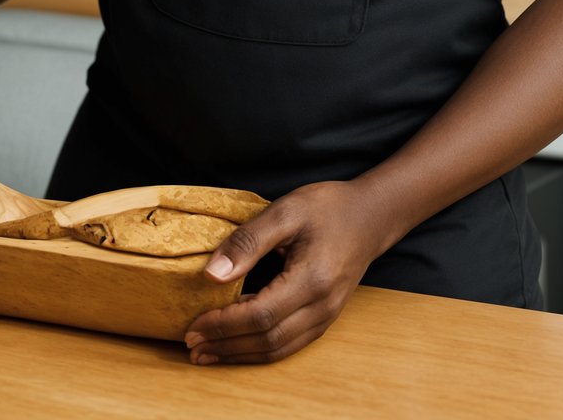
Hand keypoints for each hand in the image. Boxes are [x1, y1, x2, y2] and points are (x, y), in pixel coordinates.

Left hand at [183, 178, 391, 364]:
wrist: (371, 216)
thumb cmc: (328, 208)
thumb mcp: (286, 211)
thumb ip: (248, 240)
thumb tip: (210, 274)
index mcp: (312, 279)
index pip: (260, 315)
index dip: (223, 325)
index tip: (193, 325)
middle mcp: (322, 306)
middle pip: (267, 340)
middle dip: (225, 345)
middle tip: (191, 345)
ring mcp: (326, 317)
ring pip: (277, 350)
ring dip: (239, 354)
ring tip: (207, 352)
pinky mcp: (324, 319)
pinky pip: (288, 345)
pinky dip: (259, 350)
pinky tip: (238, 344)